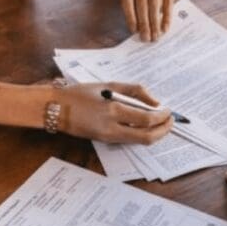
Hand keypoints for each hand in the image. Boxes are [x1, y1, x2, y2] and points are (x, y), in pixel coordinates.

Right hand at [56, 82, 173, 144]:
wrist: (56, 108)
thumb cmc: (80, 93)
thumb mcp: (109, 84)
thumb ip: (135, 91)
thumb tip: (155, 102)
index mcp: (114, 109)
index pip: (148, 119)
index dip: (163, 117)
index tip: (169, 111)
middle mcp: (113, 126)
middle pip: (147, 136)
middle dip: (163, 130)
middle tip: (170, 122)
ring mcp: (108, 136)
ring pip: (140, 141)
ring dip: (154, 134)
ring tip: (161, 124)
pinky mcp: (105, 141)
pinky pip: (129, 139)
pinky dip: (141, 134)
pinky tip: (144, 126)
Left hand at [122, 0, 184, 41]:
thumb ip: (140, 10)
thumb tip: (140, 32)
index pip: (127, 1)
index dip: (130, 17)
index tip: (134, 31)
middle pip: (141, 3)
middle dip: (143, 23)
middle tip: (146, 38)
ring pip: (154, 3)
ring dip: (154, 22)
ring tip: (155, 35)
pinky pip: (168, 2)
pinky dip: (166, 17)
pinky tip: (165, 28)